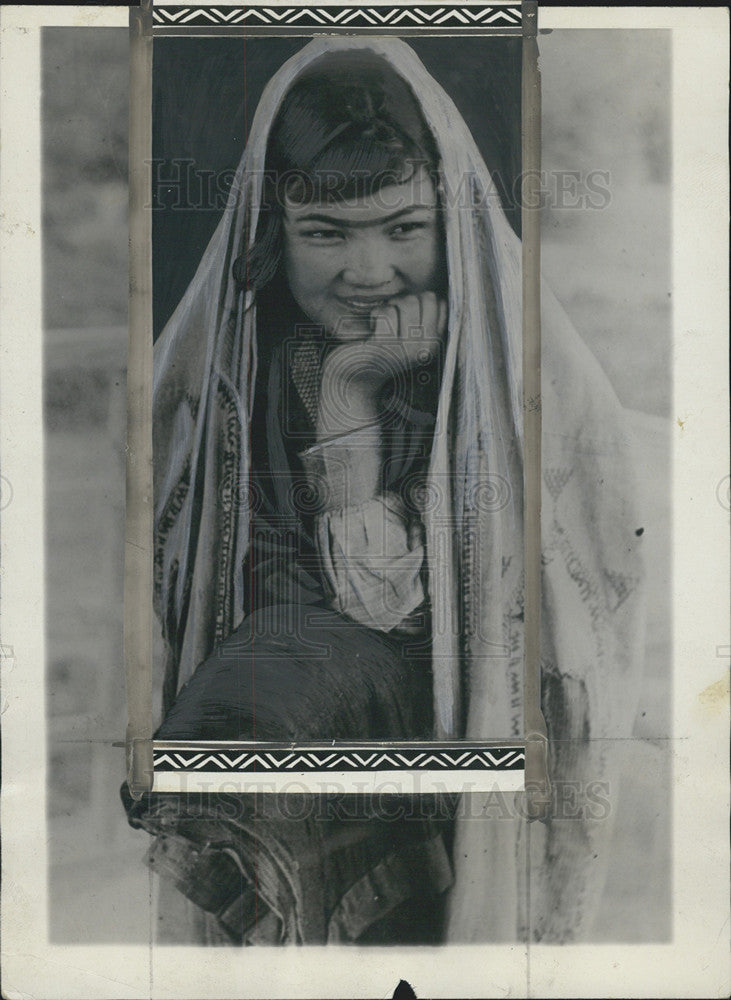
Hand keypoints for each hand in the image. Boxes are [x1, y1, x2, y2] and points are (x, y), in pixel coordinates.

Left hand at [318, 292, 446, 430]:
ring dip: (389, 306)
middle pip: (426, 298)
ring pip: (407, 302)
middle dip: (405, 301)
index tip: (405, 317)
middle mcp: (424, 349)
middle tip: (391, 317)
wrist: (354, 379)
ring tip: (381, 324)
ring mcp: (406, 349)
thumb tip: (432, 295)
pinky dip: (375, 314)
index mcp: (434, 344)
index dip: (419, 300)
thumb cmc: (381, 352)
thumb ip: (423, 318)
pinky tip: (371, 330)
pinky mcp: (385, 347)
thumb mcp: (410, 338)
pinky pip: (386, 312)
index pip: (439, 303)